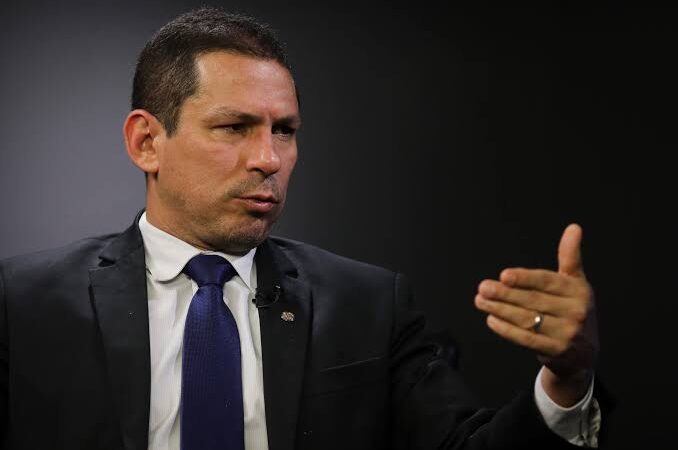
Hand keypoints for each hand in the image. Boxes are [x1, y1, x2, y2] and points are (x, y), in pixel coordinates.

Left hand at [474, 224, 598, 405]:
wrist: (583, 353)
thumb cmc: (572, 309)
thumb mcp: (575, 282)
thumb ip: (570, 256)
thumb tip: (574, 227)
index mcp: (579, 291)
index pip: (548, 282)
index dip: (525, 278)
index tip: (503, 275)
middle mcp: (576, 312)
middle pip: (534, 301)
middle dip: (505, 294)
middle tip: (483, 287)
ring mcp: (567, 333)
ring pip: (527, 319)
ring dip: (500, 309)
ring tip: (480, 300)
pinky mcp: (556, 351)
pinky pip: (526, 339)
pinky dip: (506, 330)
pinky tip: (491, 319)